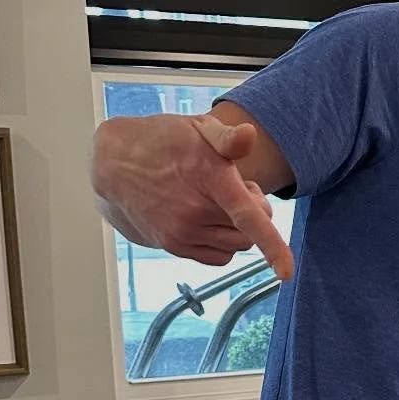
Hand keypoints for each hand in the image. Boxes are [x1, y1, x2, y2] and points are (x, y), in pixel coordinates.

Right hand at [92, 112, 294, 279]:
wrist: (112, 163)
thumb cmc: (161, 141)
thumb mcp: (196, 128)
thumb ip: (227, 136)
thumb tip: (249, 135)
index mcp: (208, 179)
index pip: (247, 216)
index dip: (272, 245)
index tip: (287, 271)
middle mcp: (194, 211)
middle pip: (249, 233)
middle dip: (254, 214)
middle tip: (237, 189)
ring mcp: (181, 232)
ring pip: (234, 247)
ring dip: (237, 229)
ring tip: (216, 201)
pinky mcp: (172, 245)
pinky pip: (217, 258)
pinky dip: (223, 244)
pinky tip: (209, 219)